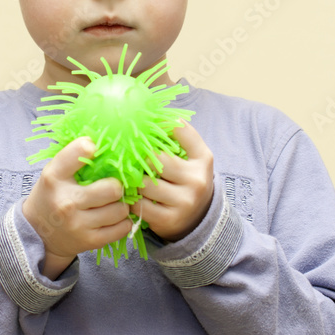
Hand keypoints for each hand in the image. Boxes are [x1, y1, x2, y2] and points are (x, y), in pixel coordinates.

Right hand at [23, 137, 132, 278]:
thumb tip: (105, 141)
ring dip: (122, 205)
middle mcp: (66, 202)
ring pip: (120, 210)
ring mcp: (78, 224)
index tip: (95, 150)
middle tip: (113, 187)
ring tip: (113, 203)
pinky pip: (122, 228)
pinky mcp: (90, 242)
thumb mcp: (54, 173)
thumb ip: (74, 158)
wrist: (38, 233)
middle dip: (117, 186)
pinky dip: (123, 222)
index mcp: (54, 178)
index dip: (91, 147)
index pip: (78, 152)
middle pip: (112, 188)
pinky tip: (114, 217)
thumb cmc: (52, 195)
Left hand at [132, 122, 214, 242]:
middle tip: (131, 157)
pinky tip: (134, 196)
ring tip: (132, 178)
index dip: (161, 125)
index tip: (146, 126)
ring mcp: (184, 202)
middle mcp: (197, 180)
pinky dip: (132, 200)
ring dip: (134, 181)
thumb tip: (159, 114)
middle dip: (141, 159)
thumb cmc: (188, 180)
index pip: (182, 131)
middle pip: (157, 160)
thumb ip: (182, 136)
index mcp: (203, 160)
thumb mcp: (194, 158)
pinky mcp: (168, 220)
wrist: (197, 219)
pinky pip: (139, 205)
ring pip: (144, 184)